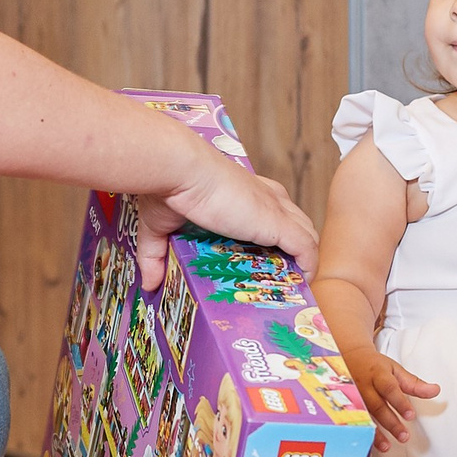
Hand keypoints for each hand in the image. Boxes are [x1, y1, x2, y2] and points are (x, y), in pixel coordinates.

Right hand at [135, 147, 318, 290]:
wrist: (179, 170)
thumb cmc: (169, 187)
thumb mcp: (159, 226)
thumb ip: (155, 255)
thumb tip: (148, 284)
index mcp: (243, 191)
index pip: (270, 211)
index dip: (271, 235)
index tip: (264, 260)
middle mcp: (265, 196)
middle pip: (294, 222)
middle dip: (293, 250)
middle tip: (282, 278)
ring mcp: (275, 209)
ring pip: (305, 235)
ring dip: (303, 260)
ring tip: (295, 285)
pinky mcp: (278, 223)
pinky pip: (307, 248)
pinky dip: (309, 266)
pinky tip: (304, 283)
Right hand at [353, 352, 438, 452]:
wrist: (347, 357)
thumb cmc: (374, 365)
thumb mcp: (395, 369)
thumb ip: (414, 383)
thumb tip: (435, 390)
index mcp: (378, 374)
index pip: (389, 388)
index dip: (400, 403)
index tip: (410, 415)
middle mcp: (363, 386)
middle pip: (377, 406)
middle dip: (390, 422)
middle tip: (404, 435)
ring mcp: (352, 397)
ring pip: (363, 417)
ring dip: (375, 433)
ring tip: (387, 446)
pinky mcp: (345, 407)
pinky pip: (352, 422)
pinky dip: (361, 433)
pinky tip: (368, 443)